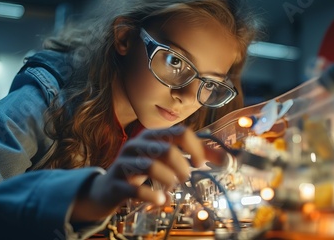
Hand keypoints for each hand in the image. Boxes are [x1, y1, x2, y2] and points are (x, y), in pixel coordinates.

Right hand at [70, 125, 224, 222]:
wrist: (108, 189)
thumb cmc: (142, 171)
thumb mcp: (166, 159)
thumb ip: (194, 156)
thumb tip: (225, 158)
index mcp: (152, 136)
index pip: (180, 132)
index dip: (195, 148)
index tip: (200, 163)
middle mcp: (137, 145)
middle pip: (166, 149)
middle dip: (182, 167)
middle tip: (185, 178)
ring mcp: (124, 163)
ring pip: (150, 166)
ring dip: (168, 179)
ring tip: (172, 187)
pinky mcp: (117, 183)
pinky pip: (136, 189)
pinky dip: (153, 196)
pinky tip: (161, 200)